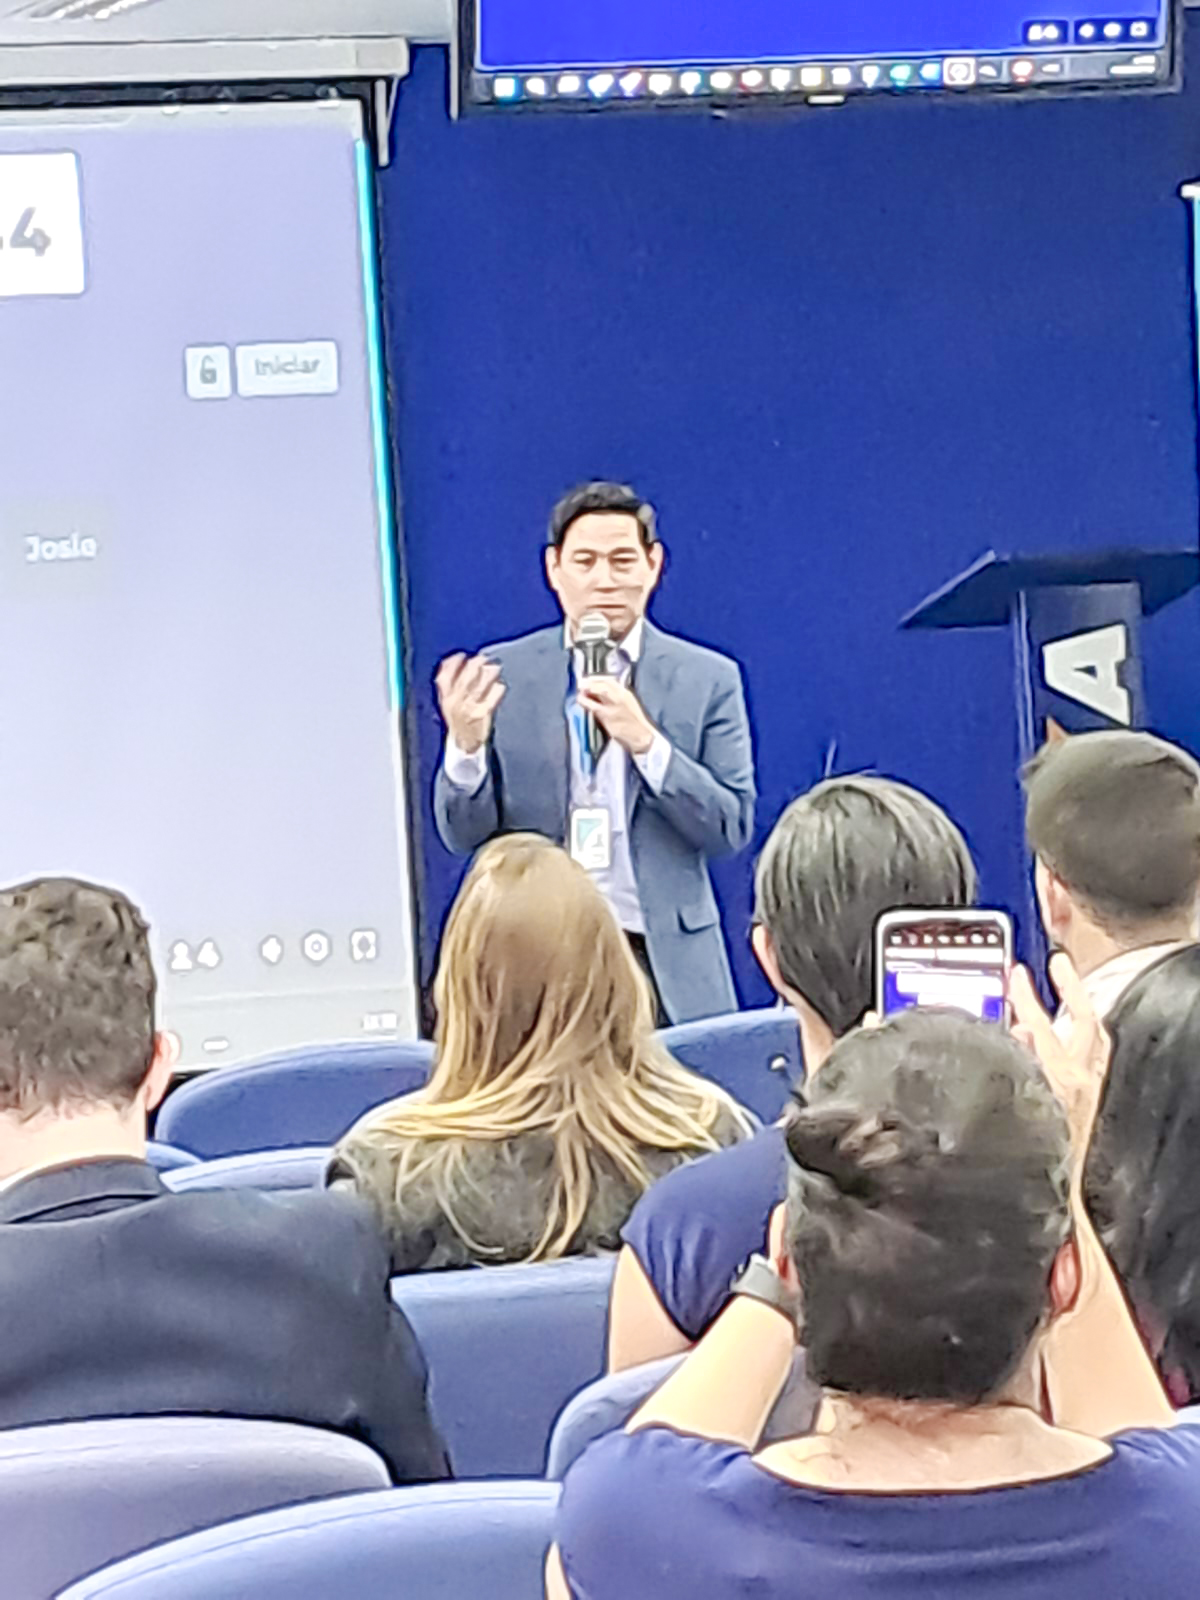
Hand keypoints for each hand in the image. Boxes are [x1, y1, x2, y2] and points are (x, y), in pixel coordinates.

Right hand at [435, 652, 504, 755]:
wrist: (465, 744)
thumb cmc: (457, 720)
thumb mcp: (446, 702)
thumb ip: (447, 683)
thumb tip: (454, 660)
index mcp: (445, 697)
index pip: (446, 672)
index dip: (455, 661)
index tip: (463, 656)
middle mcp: (456, 700)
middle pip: (468, 672)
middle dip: (479, 662)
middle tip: (486, 660)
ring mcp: (471, 706)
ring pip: (483, 680)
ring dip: (491, 671)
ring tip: (496, 668)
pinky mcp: (485, 712)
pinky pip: (495, 693)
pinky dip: (499, 687)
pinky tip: (500, 686)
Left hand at [576, 678, 656, 755]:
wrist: (640, 735)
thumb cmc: (633, 720)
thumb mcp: (629, 703)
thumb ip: (617, 695)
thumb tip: (600, 689)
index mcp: (626, 694)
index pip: (610, 680)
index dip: (597, 678)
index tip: (588, 679)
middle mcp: (620, 698)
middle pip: (604, 685)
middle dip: (591, 682)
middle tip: (580, 683)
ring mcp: (613, 708)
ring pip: (600, 694)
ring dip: (587, 691)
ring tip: (579, 692)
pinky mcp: (607, 718)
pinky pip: (594, 708)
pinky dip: (586, 703)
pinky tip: (581, 701)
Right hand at [1009, 954, 1110, 1160]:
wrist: (1059, 1195)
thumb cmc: (1032, 1158)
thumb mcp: (1012, 1109)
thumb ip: (1012, 1065)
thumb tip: (1017, 1034)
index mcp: (1055, 1081)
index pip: (1041, 1027)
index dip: (1027, 998)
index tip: (1017, 974)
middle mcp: (1080, 1080)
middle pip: (1083, 1021)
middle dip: (1070, 988)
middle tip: (1057, 962)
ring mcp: (1091, 1088)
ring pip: (1096, 1036)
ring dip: (1082, 1006)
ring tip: (1069, 986)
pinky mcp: (1092, 1097)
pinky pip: (1098, 1054)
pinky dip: (1088, 1034)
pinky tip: (1077, 1030)